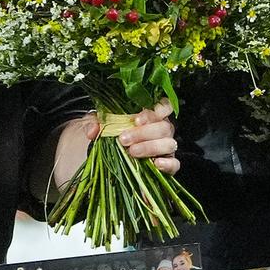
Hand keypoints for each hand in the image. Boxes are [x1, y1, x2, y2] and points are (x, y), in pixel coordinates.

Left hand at [56, 102, 180, 181]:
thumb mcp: (100, 126)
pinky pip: (175, 164)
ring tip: (132, 151)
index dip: (155, 110)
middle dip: (144, 133)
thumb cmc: (111, 137)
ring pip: (169, 143)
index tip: (136, 119)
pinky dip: (167, 164)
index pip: (164, 105)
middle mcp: (162, 130)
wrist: (111, 158)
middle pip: (164, 126)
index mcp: (151, 115)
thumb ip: (94, 123)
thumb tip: (94, 130)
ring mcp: (167, 147)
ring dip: (150, 147)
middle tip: (124, 139)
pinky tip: (155, 164)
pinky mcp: (168, 164)